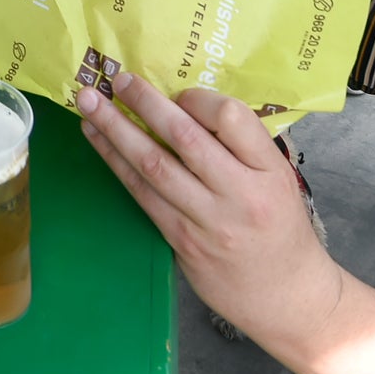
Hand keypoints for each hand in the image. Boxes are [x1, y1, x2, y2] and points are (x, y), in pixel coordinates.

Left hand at [76, 74, 374, 373]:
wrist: (286, 295)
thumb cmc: (279, 227)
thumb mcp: (277, 180)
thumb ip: (241, 147)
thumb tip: (184, 103)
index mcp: (269, 171)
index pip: (232, 118)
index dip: (197, 98)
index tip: (177, 91)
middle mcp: (240, 195)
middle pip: (184, 138)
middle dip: (144, 103)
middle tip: (116, 78)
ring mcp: (209, 221)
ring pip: (153, 165)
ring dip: (115, 130)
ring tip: (88, 102)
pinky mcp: (182, 242)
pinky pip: (143, 195)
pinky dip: (117, 163)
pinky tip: (98, 141)